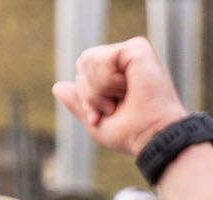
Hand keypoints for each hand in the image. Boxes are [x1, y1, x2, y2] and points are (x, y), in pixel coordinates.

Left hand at [51, 37, 187, 157]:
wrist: (154, 137)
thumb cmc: (133, 134)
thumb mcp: (97, 123)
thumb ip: (79, 104)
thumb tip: (58, 87)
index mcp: (117, 76)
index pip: (82, 72)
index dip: (86, 97)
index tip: (104, 115)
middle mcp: (125, 62)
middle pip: (82, 62)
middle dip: (90, 92)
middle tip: (115, 106)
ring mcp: (132, 53)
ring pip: (88, 59)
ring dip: (100, 88)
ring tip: (123, 97)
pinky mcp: (138, 49)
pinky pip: (102, 57)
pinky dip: (108, 80)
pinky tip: (129, 87)